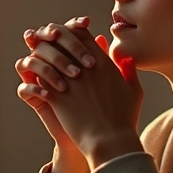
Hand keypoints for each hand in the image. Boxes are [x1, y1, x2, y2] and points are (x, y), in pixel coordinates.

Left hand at [20, 20, 143, 169]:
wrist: (110, 141)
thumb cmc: (124, 118)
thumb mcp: (134, 91)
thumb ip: (130, 71)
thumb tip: (126, 58)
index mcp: (102, 63)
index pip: (81, 33)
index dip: (70, 32)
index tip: (65, 38)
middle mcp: (84, 68)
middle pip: (61, 41)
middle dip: (51, 40)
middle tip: (44, 43)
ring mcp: (69, 82)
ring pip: (47, 58)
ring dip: (42, 58)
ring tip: (39, 62)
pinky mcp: (57, 97)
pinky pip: (40, 80)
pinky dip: (37, 79)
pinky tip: (38, 84)